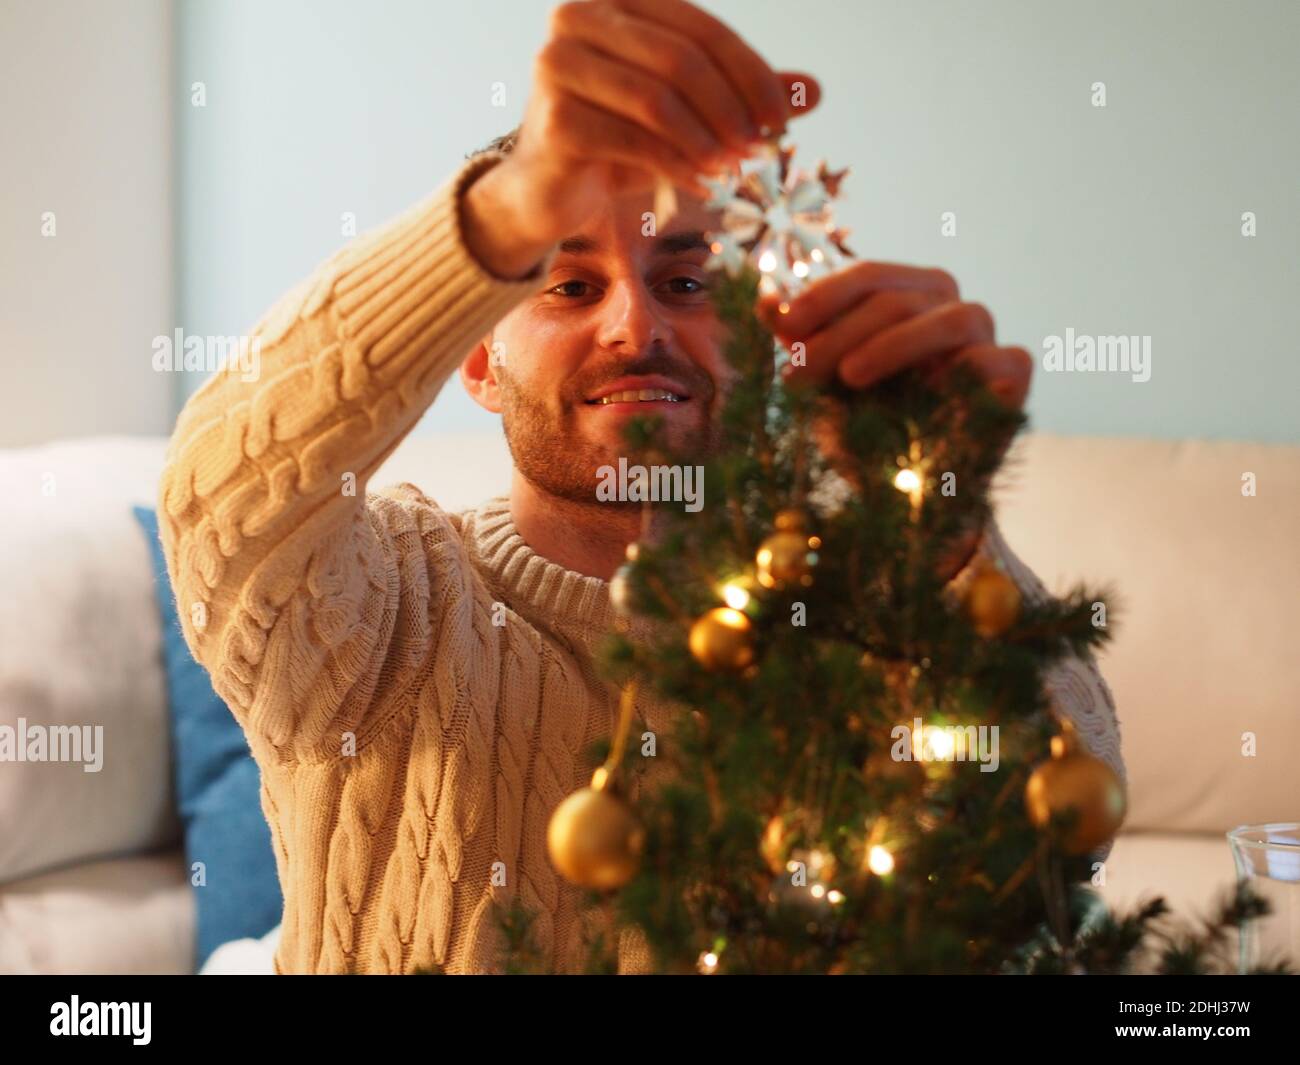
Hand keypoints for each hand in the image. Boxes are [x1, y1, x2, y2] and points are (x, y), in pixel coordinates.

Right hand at [463, 0, 821, 277]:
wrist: (549, 189)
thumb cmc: (619, 141)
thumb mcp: (686, 114)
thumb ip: (740, 96)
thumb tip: (814, 92)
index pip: (700, 28)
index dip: (751, 72)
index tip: (784, 118)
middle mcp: (578, 17)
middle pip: (680, 60)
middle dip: (731, 108)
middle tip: (761, 148)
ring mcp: (558, 64)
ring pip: (657, 99)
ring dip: (707, 139)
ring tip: (733, 169)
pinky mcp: (554, 118)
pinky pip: (633, 139)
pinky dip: (676, 164)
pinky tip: (701, 183)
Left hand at [760, 262, 1033, 579]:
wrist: (906, 499)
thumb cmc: (865, 431)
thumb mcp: (822, 385)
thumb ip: (799, 342)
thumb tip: (762, 300)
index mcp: (908, 296)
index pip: (870, 276)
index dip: (825, 295)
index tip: (783, 325)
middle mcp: (951, 308)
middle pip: (898, 298)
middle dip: (842, 332)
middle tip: (799, 371)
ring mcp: (987, 338)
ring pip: (949, 319)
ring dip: (892, 344)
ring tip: (849, 377)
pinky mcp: (1015, 373)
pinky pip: (991, 359)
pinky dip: (955, 371)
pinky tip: (922, 393)